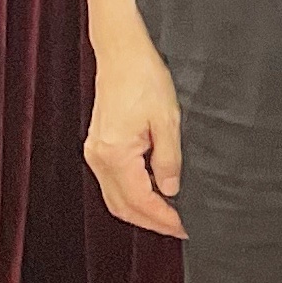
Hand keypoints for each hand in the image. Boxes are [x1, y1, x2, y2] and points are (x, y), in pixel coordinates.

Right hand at [83, 31, 184, 236]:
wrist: (122, 55)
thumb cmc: (145, 80)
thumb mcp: (168, 120)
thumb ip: (169, 159)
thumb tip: (171, 190)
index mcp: (114, 153)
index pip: (140, 200)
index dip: (163, 217)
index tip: (186, 226)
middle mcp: (98, 157)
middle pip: (122, 206)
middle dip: (151, 221)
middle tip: (181, 227)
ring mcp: (95, 152)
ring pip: (115, 197)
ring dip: (141, 210)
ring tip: (171, 215)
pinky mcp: (99, 146)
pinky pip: (113, 182)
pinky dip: (133, 194)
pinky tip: (155, 193)